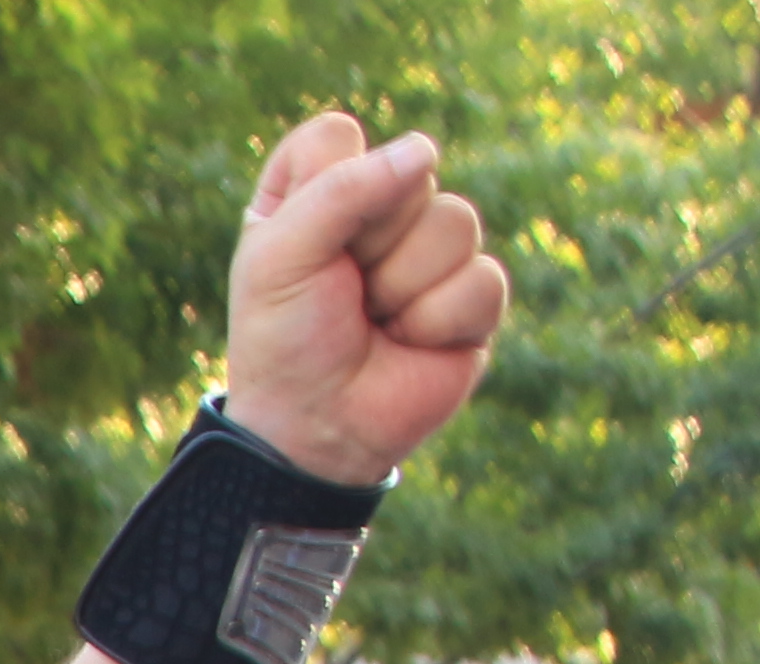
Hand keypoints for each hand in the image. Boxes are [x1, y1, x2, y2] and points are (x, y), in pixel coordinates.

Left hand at [222, 113, 507, 488]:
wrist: (315, 428)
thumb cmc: (284, 341)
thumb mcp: (280, 257)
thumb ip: (341, 190)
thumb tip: (425, 150)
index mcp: (314, 192)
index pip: (336, 136)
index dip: (323, 187)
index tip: (296, 245)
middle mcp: (377, 211)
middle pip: (409, 171)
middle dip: (369, 241)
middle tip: (341, 291)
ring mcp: (431, 250)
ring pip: (456, 221)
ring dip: (403, 285)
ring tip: (375, 320)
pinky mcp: (472, 295)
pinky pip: (482, 278)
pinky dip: (436, 321)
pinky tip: (410, 342)